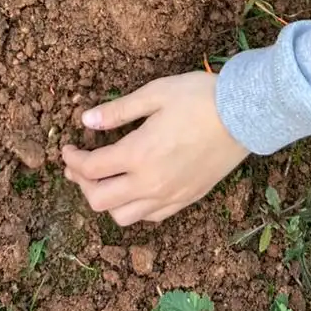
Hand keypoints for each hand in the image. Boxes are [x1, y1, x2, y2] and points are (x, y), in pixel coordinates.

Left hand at [62, 73, 248, 224]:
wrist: (244, 115)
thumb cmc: (200, 97)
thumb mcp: (155, 93)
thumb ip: (118, 111)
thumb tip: (86, 120)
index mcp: (139, 154)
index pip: (91, 169)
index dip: (72, 159)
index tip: (66, 147)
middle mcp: (150, 182)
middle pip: (99, 200)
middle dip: (81, 183)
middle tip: (78, 166)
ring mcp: (169, 195)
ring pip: (123, 217)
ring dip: (106, 201)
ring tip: (104, 180)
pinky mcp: (186, 199)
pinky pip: (150, 217)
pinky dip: (133, 208)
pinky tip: (133, 188)